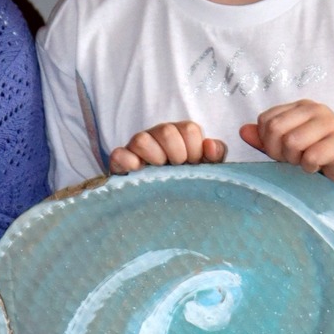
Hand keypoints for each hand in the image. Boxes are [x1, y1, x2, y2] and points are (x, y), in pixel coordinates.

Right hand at [108, 121, 226, 173]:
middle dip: (177, 153)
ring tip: (159, 173)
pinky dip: (128, 163)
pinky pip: (119, 154)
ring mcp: (137, 147)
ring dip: (154, 158)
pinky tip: (138, 173)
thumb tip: (210, 145)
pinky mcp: (121, 161)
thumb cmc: (185, 181)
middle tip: (178, 168)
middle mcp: (158, 136)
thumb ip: (214, 155)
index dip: (194, 149)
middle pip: (166, 131)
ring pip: (141, 140)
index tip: (193, 164)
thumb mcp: (204, 168)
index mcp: (180, 135)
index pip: (189, 129)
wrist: (160, 204)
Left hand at [239, 102, 333, 188]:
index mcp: (300, 107)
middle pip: (275, 129)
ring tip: (308, 162)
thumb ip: (265, 140)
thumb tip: (243, 131)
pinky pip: (311, 156)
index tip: (283, 153)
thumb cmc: (318, 159)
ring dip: (295, 160)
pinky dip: (310, 168)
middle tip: (295, 159)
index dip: (268, 143)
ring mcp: (331, 123)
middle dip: (279, 152)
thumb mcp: (287, 149)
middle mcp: (315, 109)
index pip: (266, 120)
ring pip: (292, 142)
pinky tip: (319, 167)